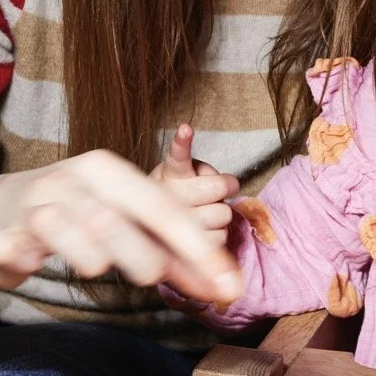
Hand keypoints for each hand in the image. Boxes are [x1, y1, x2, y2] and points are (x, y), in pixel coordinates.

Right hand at [0, 150, 243, 304]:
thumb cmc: (76, 218)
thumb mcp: (125, 225)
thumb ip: (172, 254)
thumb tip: (226, 285)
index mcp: (112, 173)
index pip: (163, 209)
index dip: (197, 247)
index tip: (228, 284)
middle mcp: (74, 181)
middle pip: (116, 217)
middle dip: (145, 254)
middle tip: (157, 280)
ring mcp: (34, 203)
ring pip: (64, 227)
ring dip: (86, 253)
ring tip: (96, 269)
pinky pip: (5, 243)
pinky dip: (14, 253)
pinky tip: (26, 262)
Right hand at [152, 124, 237, 247]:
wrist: (149, 230)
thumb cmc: (174, 194)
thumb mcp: (180, 174)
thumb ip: (199, 170)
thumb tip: (226, 184)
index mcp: (169, 173)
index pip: (177, 157)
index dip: (182, 143)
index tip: (185, 129)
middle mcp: (168, 195)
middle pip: (217, 188)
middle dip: (225, 187)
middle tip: (222, 188)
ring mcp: (176, 222)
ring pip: (223, 214)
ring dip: (219, 214)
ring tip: (203, 212)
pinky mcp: (186, 246)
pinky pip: (220, 238)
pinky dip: (217, 234)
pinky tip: (201, 231)